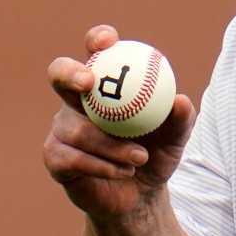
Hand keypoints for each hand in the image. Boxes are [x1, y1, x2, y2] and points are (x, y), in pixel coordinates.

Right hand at [43, 24, 196, 219]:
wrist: (141, 196)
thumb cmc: (156, 155)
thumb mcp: (176, 138)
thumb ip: (180, 119)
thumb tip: (180, 100)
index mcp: (105, 84)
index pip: (97, 52)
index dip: (97, 39)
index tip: (107, 42)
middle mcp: (77, 101)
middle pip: (59, 74)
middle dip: (69, 72)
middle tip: (88, 82)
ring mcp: (62, 128)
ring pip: (76, 129)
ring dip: (110, 145)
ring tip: (140, 157)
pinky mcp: (55, 157)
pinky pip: (72, 158)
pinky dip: (102, 166)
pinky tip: (123, 171)